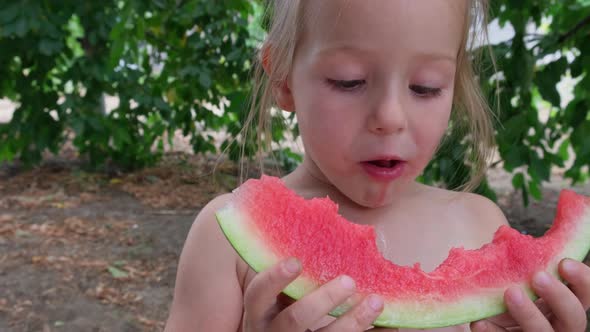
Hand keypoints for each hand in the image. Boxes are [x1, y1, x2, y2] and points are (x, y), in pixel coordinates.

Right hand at [242, 257, 390, 331]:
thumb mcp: (273, 295)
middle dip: (323, 300)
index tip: (296, 261)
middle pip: (295, 319)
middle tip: (348, 281)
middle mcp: (273, 331)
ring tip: (376, 301)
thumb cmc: (279, 308)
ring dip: (354, 321)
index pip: (258, 294)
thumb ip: (285, 273)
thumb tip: (313, 223)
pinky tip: (392, 323)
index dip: (275, 278)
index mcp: (259, 311)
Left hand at [471, 259, 589, 331]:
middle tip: (538, 276)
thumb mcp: (517, 277)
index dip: (582, 281)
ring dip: (529, 314)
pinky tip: (479, 321)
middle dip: (559, 297)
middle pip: (574, 319)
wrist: (484, 318)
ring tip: (510, 292)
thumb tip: (506, 235)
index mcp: (563, 305)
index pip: (584, 296)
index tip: (565, 262)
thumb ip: (522, 265)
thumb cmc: (505, 292)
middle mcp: (557, 326)